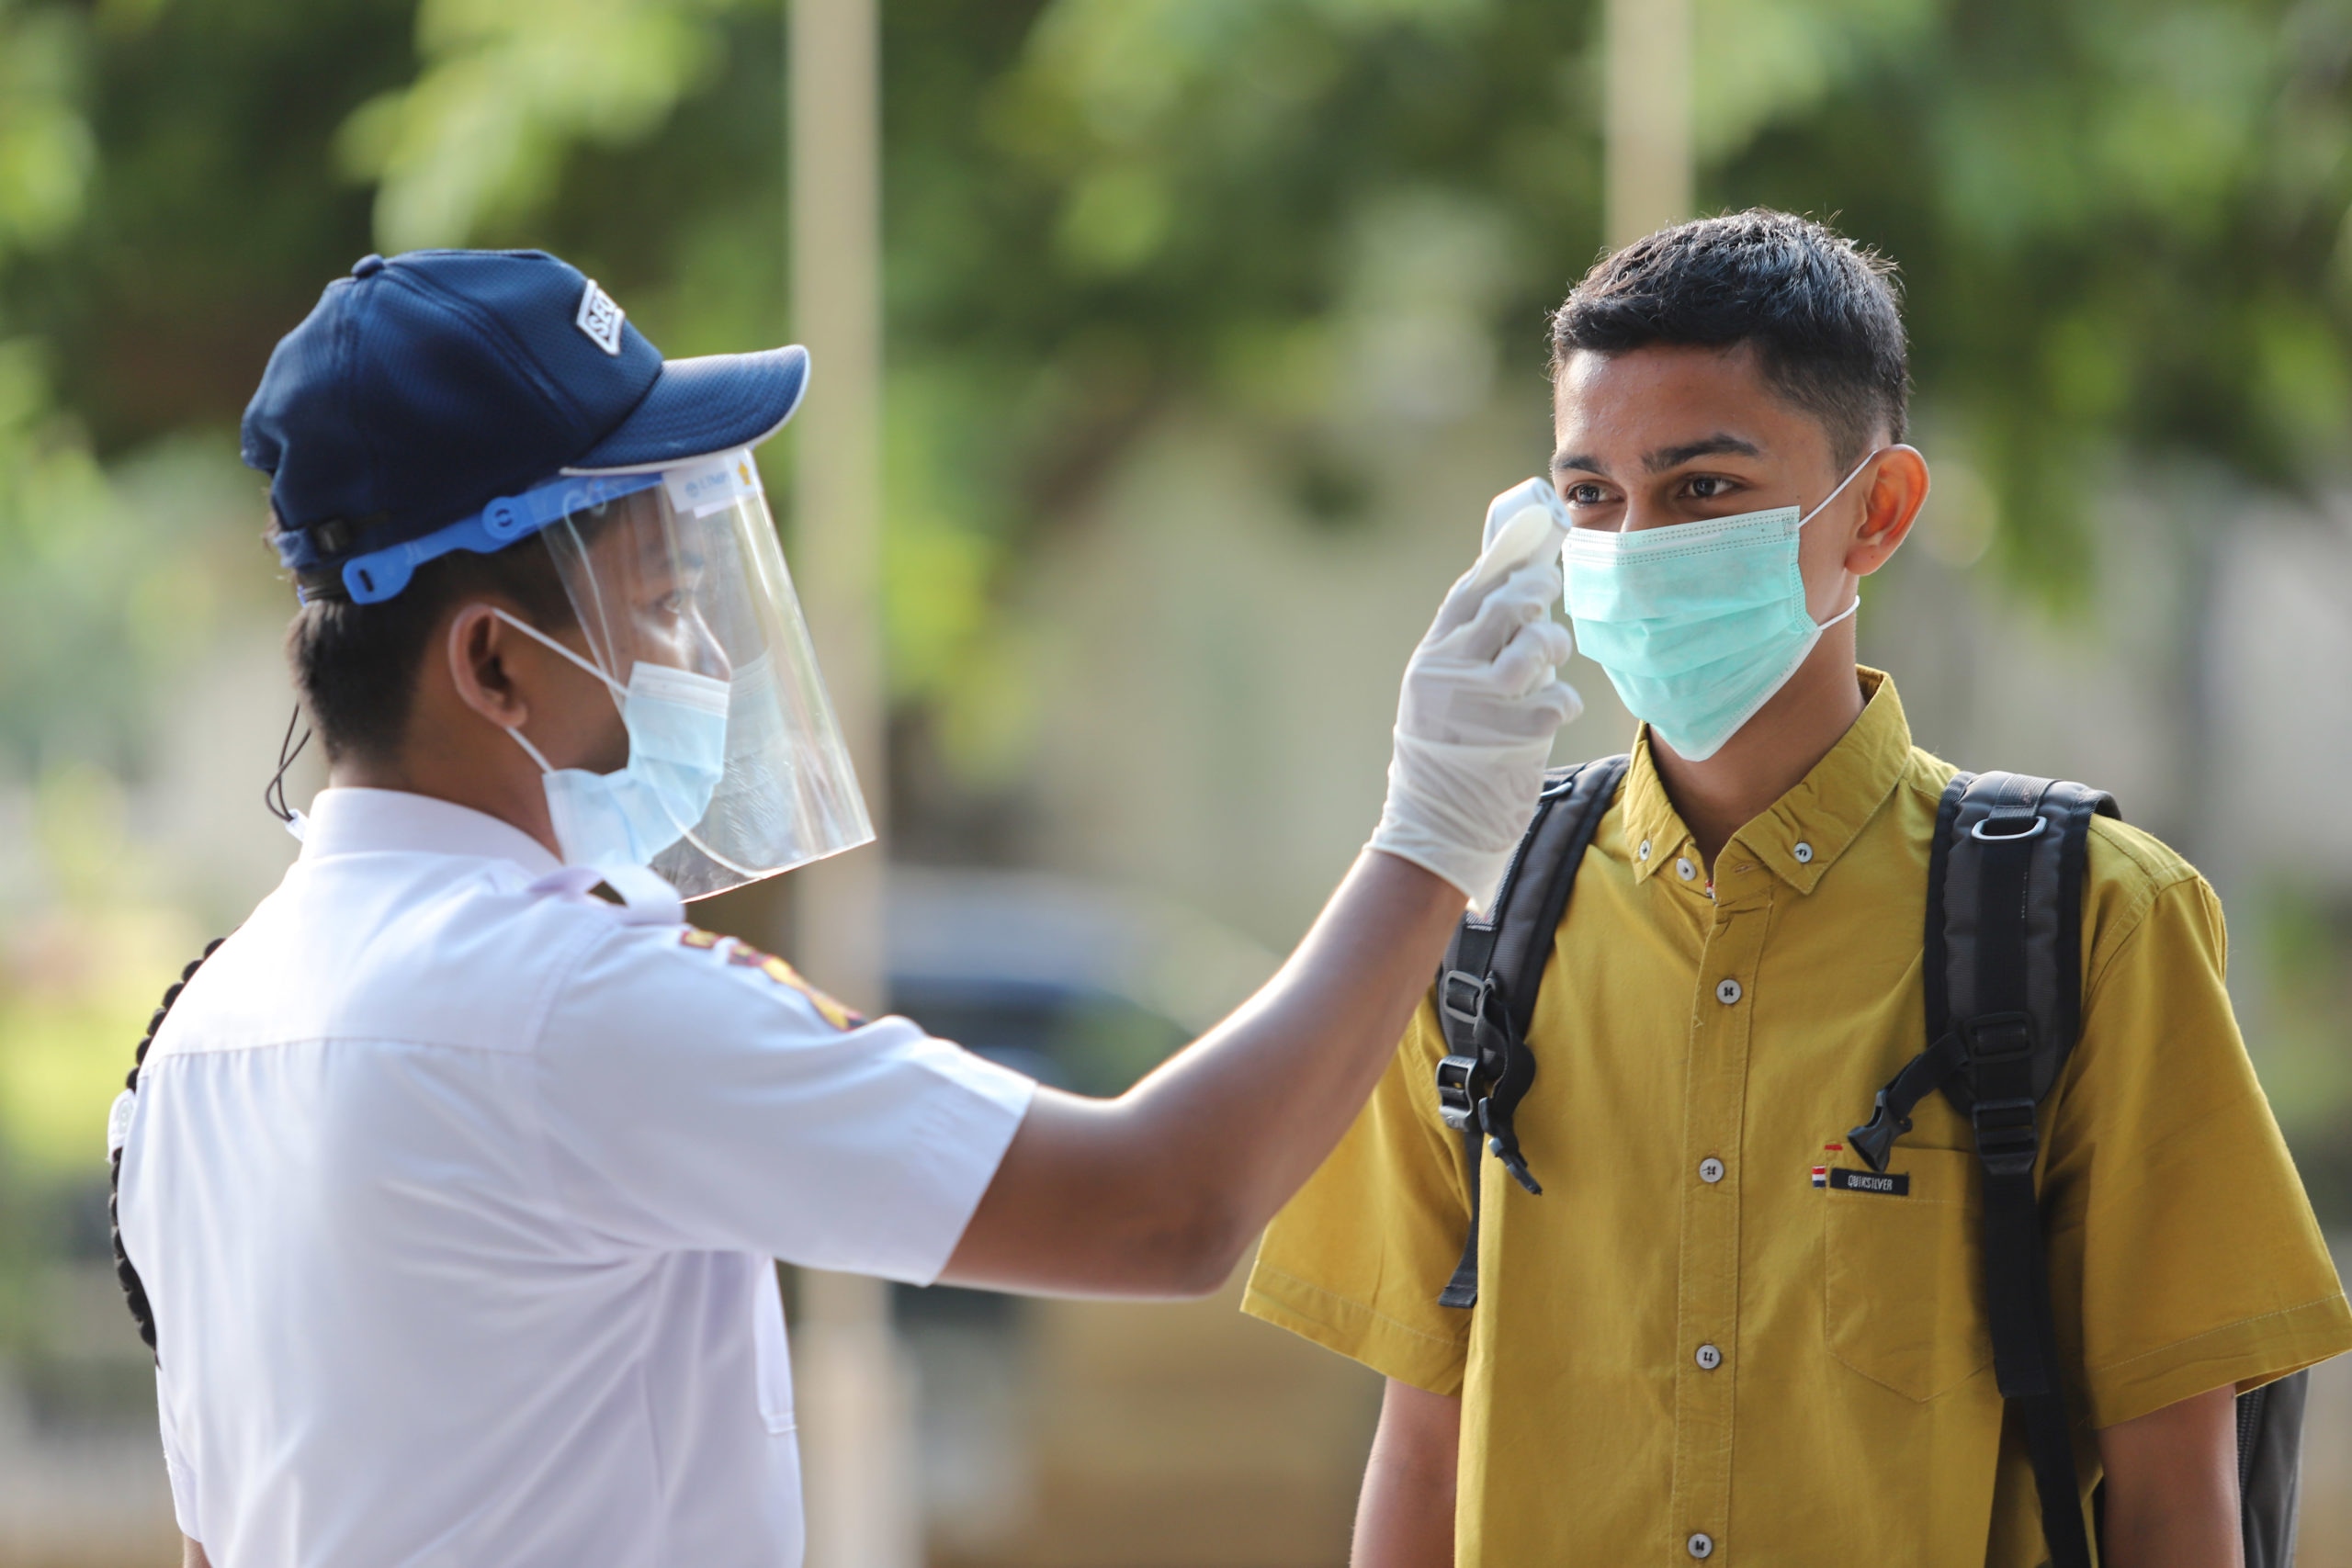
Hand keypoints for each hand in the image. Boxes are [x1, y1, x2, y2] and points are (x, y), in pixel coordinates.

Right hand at [1370, 479, 1582, 909]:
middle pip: (1508, 606)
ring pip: (1538, 644)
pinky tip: (1554, 711)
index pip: (1469, 594)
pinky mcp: (1515, 735)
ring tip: (1550, 662)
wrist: (1437, 826)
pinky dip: (1563, 701)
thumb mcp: (1437, 693)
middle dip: (1539, 594)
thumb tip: (1507, 591)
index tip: (1534, 558)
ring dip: (1555, 647)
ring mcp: (1482, 703)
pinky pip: (1559, 696)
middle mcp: (1451, 673)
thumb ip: (1464, 648)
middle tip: (1551, 596)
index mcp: (1430, 659)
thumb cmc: (1445, 753)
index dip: (1506, 567)